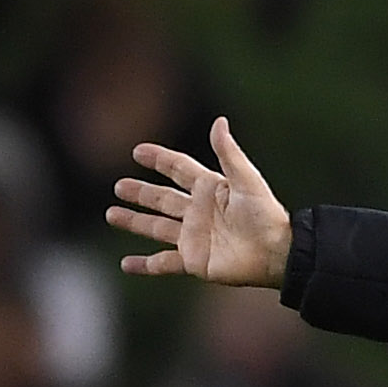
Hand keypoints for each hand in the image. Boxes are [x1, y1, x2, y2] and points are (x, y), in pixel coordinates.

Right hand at [110, 117, 294, 284]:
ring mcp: (194, 237)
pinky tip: (126, 264)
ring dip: (134, 221)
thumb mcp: (247, 180)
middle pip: (162, 199)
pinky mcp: (194, 260)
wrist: (276, 253)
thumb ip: (229, 153)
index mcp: (210, 189)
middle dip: (141, 193)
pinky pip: (163, 263)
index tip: (138, 151)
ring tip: (112, 214)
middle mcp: (198, 212)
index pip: (178, 169)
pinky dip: (145, 265)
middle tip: (119, 186)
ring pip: (156, 227)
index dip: (160, 160)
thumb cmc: (265, 215)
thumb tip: (219, 121)